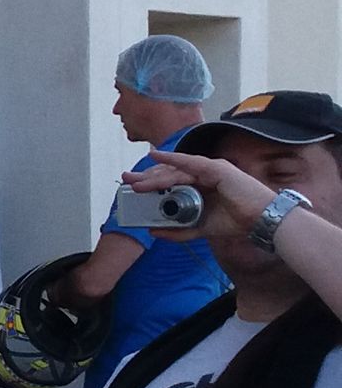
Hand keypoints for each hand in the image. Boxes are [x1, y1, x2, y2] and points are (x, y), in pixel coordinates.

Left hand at [123, 152, 275, 241]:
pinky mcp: (217, 169)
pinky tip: (156, 156)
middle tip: (127, 181)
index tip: (133, 188)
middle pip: (170, 174)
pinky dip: (173, 159)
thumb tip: (152, 231)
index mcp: (201, 186)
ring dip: (155, 176)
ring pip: (176, 171)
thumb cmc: (237, 221)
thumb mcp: (200, 228)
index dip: (152, 183)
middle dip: (147, 177)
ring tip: (137, 184)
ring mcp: (211, 170)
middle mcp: (204, 175)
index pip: (172, 182)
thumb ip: (178, 230)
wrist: (261, 221)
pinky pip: (190, 163)